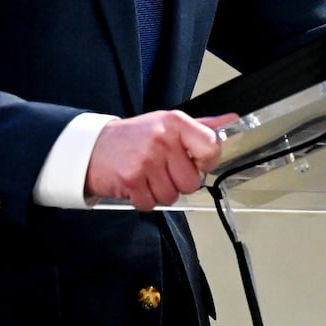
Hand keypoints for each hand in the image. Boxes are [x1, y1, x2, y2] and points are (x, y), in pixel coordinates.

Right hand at [85, 110, 238, 209]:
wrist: (94, 147)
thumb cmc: (135, 137)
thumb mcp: (167, 124)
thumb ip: (201, 126)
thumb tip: (231, 120)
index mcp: (176, 122)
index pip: (211, 148)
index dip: (206, 162)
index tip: (194, 161)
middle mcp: (162, 138)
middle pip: (192, 182)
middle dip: (178, 182)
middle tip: (162, 169)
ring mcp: (146, 160)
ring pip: (172, 196)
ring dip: (160, 192)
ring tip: (147, 176)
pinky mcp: (131, 180)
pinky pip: (151, 204)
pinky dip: (143, 200)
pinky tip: (136, 184)